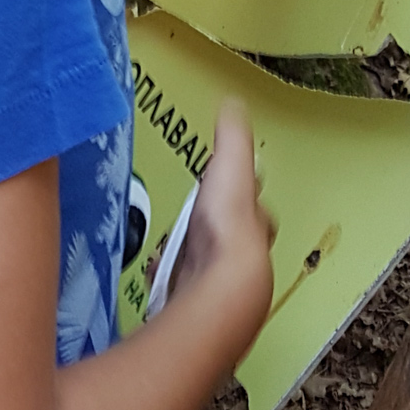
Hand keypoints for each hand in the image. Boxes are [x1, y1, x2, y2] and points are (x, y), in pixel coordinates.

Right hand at [167, 103, 274, 349]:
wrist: (217, 288)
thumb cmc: (226, 228)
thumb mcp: (232, 169)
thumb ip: (232, 138)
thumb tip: (233, 103)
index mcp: (252, 227)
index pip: (254, 211)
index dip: (241, 201)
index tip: (223, 192)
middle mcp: (241, 262)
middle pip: (228, 244)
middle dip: (211, 235)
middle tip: (191, 225)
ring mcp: (218, 288)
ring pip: (205, 269)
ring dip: (190, 261)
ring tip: (169, 250)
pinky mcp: (193, 307)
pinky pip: (180, 290)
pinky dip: (168, 282)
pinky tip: (156, 276)